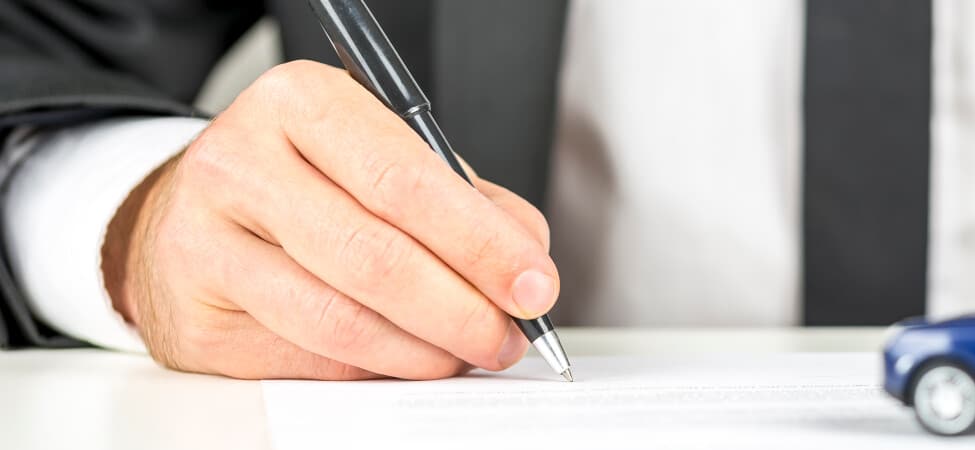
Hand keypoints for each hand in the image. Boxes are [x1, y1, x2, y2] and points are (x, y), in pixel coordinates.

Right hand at [101, 60, 557, 379]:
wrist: (192, 212)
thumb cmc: (306, 179)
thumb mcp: (384, 155)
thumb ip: (464, 200)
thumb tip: (526, 263)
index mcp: (299, 103)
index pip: (406, 182)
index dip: (481, 244)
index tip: (534, 284)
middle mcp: (239, 165)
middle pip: (373, 257)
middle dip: (462, 309)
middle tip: (507, 335)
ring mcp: (204, 246)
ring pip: (340, 321)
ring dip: (424, 350)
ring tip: (465, 350)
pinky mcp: (198, 321)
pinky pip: (311, 360)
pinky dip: (377, 368)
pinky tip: (407, 356)